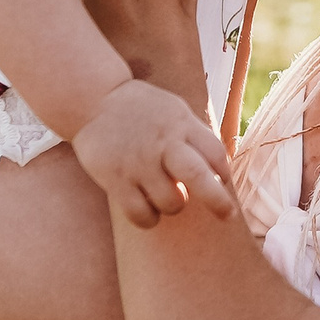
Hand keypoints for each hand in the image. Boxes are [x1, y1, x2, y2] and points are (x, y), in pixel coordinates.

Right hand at [69, 79, 231, 227]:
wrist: (93, 101)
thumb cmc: (142, 110)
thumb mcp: (175, 111)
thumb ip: (196, 137)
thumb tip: (220, 170)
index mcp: (181, 124)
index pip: (215, 153)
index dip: (223, 172)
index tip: (221, 181)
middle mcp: (162, 143)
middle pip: (198, 177)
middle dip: (218, 201)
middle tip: (227, 215)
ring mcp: (138, 163)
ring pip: (171, 203)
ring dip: (175, 206)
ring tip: (165, 194)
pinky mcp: (115, 179)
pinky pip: (141, 214)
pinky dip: (150, 218)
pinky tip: (148, 209)